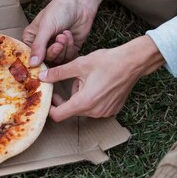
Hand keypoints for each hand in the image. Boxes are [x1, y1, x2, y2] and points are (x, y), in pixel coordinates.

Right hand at [23, 0, 112, 66]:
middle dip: (54, 51)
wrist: (80, 3)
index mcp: (32, 38)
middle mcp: (43, 45)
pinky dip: (70, 48)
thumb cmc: (59, 9)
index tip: (43, 58)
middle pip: (46, 60)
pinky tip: (70, 35)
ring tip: (65, 34)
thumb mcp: (46, 27)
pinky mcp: (70, 49)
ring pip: (58, 61)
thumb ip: (38, 46)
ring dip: (63, 48)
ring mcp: (57, 48)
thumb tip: (31, 65)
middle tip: (59, 40)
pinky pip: (68, 58)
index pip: (31, 57)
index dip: (37, 60)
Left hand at [38, 36, 164, 120]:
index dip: (50, 106)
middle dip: (67, 97)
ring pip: (83, 108)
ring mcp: (105, 112)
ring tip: (86, 79)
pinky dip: (91, 98)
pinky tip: (96, 83)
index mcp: (84, 102)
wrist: (133, 62)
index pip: (58, 115)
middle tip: (69, 80)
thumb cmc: (108, 62)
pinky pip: (95, 107)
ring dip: (79, 96)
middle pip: (71, 110)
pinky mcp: (112, 110)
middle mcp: (95, 112)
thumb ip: (58, 73)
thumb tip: (43, 77)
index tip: (50, 96)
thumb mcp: (79, 64)